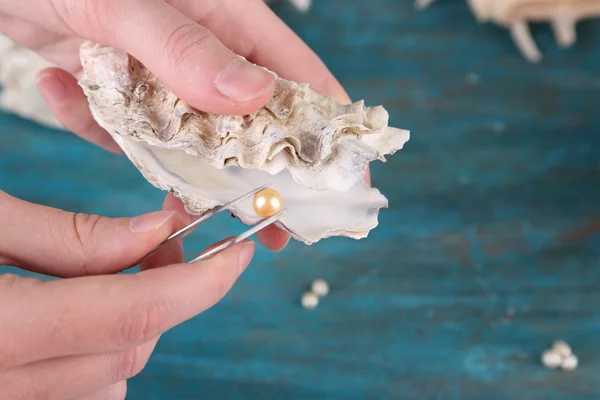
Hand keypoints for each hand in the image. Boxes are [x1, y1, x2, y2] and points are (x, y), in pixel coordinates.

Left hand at [0, 0, 369, 251]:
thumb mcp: (125, 1)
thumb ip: (185, 48)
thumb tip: (255, 97)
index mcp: (229, 20)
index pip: (300, 81)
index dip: (328, 134)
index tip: (343, 186)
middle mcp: (204, 52)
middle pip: (252, 125)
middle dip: (259, 176)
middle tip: (271, 228)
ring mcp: (162, 72)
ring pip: (189, 138)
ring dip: (174, 168)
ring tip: (174, 205)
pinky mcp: (119, 86)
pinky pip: (125, 127)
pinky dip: (98, 126)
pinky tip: (62, 90)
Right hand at [0, 190, 255, 399]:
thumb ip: (67, 236)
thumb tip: (154, 232)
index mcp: (1, 331)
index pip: (133, 313)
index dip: (200, 281)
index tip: (236, 252)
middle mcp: (6, 388)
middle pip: (131, 344)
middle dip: (168, 288)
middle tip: (165, 238)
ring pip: (114, 378)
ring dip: (136, 324)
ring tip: (118, 272)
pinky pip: (84, 394)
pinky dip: (103, 355)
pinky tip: (86, 318)